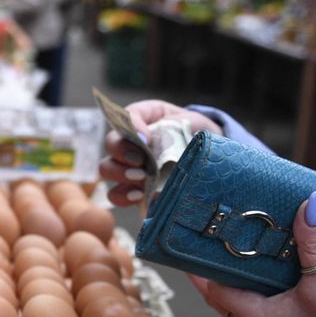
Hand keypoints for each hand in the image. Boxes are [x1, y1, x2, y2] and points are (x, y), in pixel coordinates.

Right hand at [100, 100, 223, 206]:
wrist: (208, 156)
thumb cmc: (191, 134)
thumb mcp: (183, 119)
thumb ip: (167, 122)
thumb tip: (148, 139)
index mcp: (138, 124)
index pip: (122, 120)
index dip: (129, 130)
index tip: (145, 138)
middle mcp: (127, 146)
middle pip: (110, 144)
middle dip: (122, 154)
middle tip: (141, 163)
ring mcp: (128, 168)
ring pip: (107, 170)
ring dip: (120, 175)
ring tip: (141, 180)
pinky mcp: (134, 190)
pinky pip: (118, 196)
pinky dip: (125, 197)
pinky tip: (140, 197)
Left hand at [187, 192, 315, 316]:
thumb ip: (315, 243)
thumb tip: (308, 205)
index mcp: (252, 315)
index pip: (215, 287)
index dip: (206, 268)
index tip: (199, 245)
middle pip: (219, 297)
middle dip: (209, 276)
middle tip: (200, 251)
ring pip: (236, 304)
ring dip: (231, 283)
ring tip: (227, 259)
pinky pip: (256, 308)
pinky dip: (251, 291)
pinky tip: (261, 277)